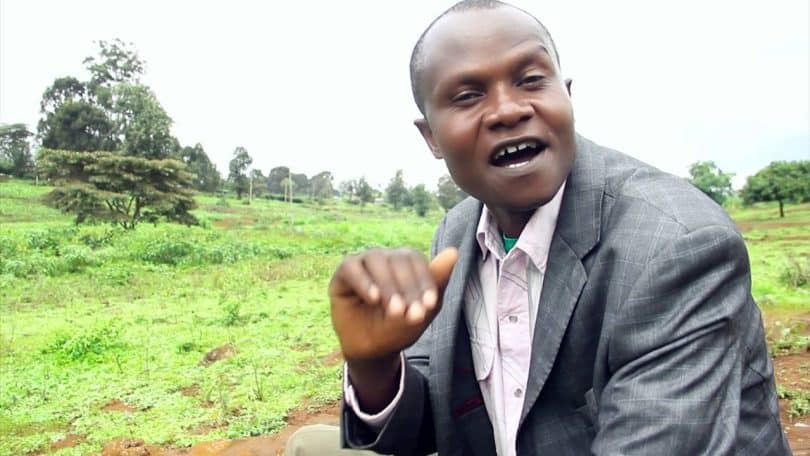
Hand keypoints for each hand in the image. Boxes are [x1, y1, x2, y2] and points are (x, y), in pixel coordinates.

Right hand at [329, 247, 458, 363]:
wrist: (373, 349)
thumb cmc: (400, 326)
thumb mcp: (423, 309)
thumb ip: (437, 281)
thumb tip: (453, 252)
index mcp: (405, 262)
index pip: (416, 260)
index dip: (424, 280)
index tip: (430, 305)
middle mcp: (384, 257)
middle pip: (397, 259)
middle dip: (408, 287)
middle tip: (412, 314)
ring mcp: (363, 263)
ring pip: (376, 260)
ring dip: (388, 285)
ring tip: (395, 310)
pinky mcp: (343, 274)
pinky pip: (351, 268)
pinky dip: (364, 282)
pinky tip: (374, 299)